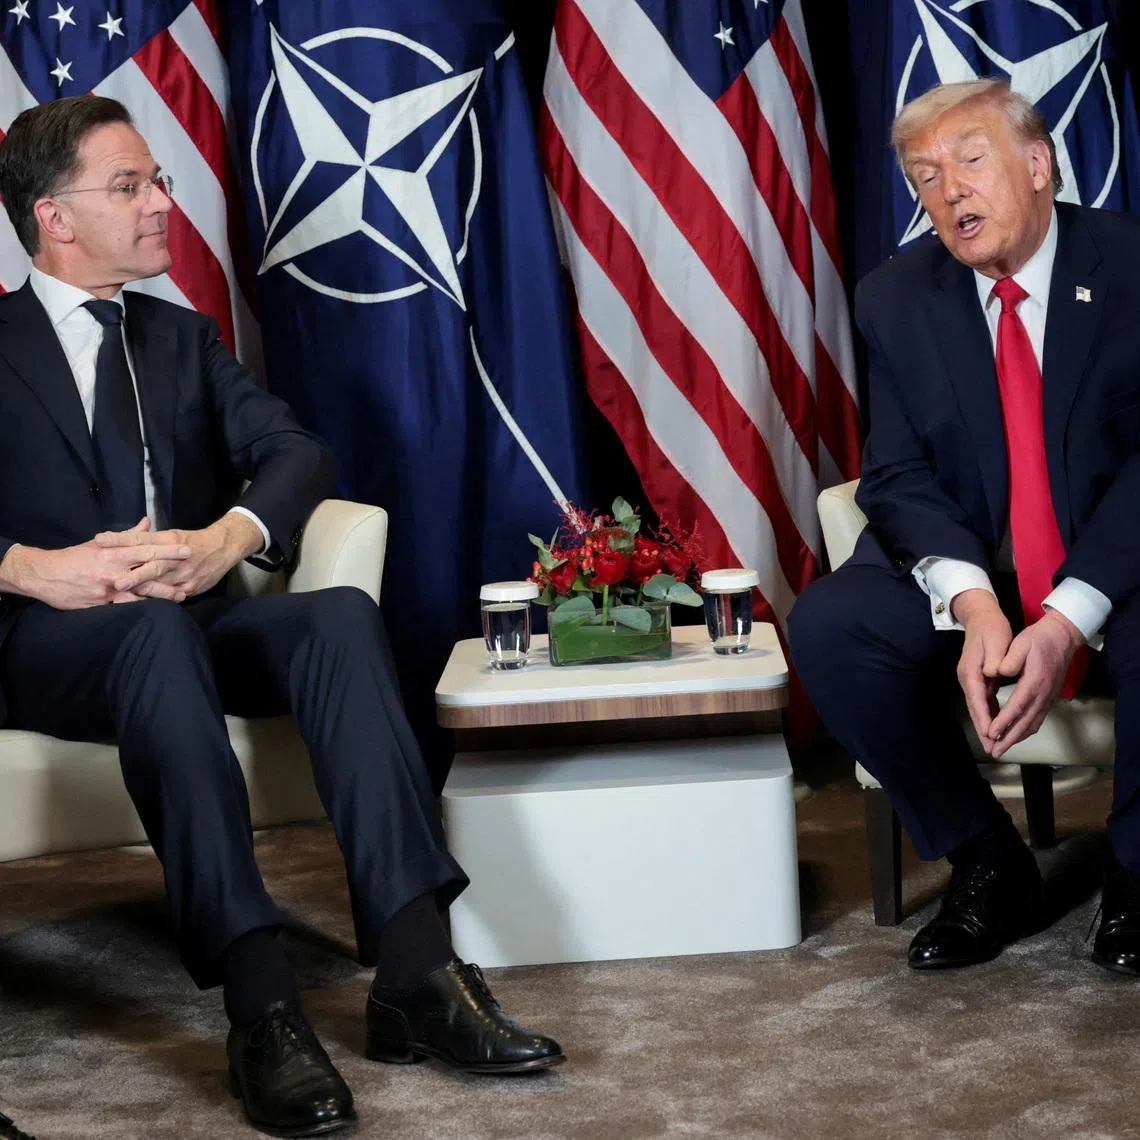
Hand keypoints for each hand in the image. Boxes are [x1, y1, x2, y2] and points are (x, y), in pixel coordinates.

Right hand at [0, 518, 191, 608]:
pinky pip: (125, 607)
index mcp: (114, 553)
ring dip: (161, 596)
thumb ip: (128, 536)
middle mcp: (113, 571)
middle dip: (171, 575)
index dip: (168, 550)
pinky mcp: (101, 604)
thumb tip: (147, 523)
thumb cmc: (75, 557)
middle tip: (191, 577)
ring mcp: (108, 589)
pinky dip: (141, 608)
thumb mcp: (101, 543)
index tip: (187, 549)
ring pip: (140, 593)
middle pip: (148, 572)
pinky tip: (156, 612)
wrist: (45, 574)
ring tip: (180, 597)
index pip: (147, 549)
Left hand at [96, 513, 262, 599]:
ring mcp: (183, 574)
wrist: (224, 546)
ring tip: (120, 594)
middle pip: (150, 564)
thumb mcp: (172, 535)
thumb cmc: (193, 541)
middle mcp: (175, 557)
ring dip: (139, 588)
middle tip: (111, 578)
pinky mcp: (190, 588)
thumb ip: (150, 538)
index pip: (140, 539)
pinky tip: (141, 607)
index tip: (99, 540)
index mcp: (168, 540)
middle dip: (130, 572)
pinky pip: (171, 596)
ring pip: (160, 583)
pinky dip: (157, 600)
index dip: (120, 539)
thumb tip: (126, 536)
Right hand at [953, 588, 1012, 753]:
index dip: (984, 718)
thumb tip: (994, 672)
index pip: (977, 699)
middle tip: (992, 748)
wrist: (981, 616)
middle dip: (983, 729)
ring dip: (986, 725)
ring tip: (994, 743)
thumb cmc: (990, 627)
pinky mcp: (978, 679)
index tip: (990, 734)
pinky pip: (984, 701)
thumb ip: (994, 657)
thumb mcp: (995, 639)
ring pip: (979, 707)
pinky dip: (989, 714)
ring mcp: (972, 679)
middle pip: (975, 708)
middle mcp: (968, 678)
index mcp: (971, 671)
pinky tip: (996, 725)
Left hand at [985, 610, 1084, 759]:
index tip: (990, 734)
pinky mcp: (1049, 698)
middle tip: (994, 753)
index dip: (1003, 722)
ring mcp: (1048, 698)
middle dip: (1009, 739)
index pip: (1016, 707)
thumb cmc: (1039, 639)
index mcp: (1034, 682)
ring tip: (1002, 749)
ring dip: (1017, 739)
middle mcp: (1043, 694)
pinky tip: (1016, 736)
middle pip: (1026, 722)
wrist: (1063, 637)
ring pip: (1033, 724)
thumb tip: (998, 672)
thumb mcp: (1021, 643)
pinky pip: (1037, 719)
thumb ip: (1010, 659)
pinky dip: (1026, 730)